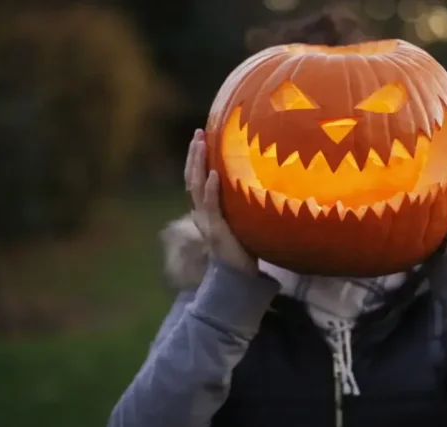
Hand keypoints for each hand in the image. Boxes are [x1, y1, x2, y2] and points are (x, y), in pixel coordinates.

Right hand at [185, 129, 257, 275]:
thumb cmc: (243, 244)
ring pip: (196, 187)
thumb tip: (255, 176)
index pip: (195, 178)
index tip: (200, 136)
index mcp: (204, 209)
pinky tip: (215, 174)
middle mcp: (201, 212)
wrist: (240, 274)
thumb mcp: (239, 216)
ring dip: (198, 164)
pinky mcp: (217, 231)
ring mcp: (206, 221)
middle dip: (194, 154)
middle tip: (198, 133)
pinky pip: (211, 206)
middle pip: (191, 178)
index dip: (195, 158)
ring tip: (201, 145)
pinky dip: (211, 189)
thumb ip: (239, 200)